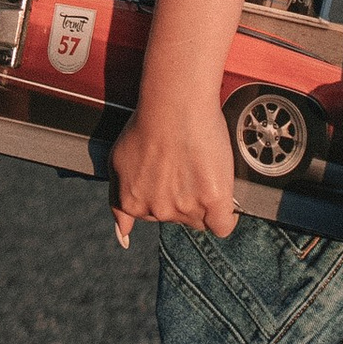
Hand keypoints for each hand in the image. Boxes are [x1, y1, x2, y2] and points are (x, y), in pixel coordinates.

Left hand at [108, 92, 235, 244]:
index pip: (155, 217)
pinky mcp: (213, 201)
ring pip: (201, 220)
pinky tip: (222, 197)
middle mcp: (157, 211)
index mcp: (133, 203)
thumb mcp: (117, 162)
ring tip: (203, 170)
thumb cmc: (146, 124)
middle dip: (184, 198)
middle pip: (179, 219)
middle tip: (188, 167)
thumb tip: (123, 238)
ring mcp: (185, 208)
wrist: (175, 104)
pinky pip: (223, 224)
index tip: (173, 176)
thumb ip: (117, 201)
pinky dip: (225, 214)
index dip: (166, 194)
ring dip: (205, 201)